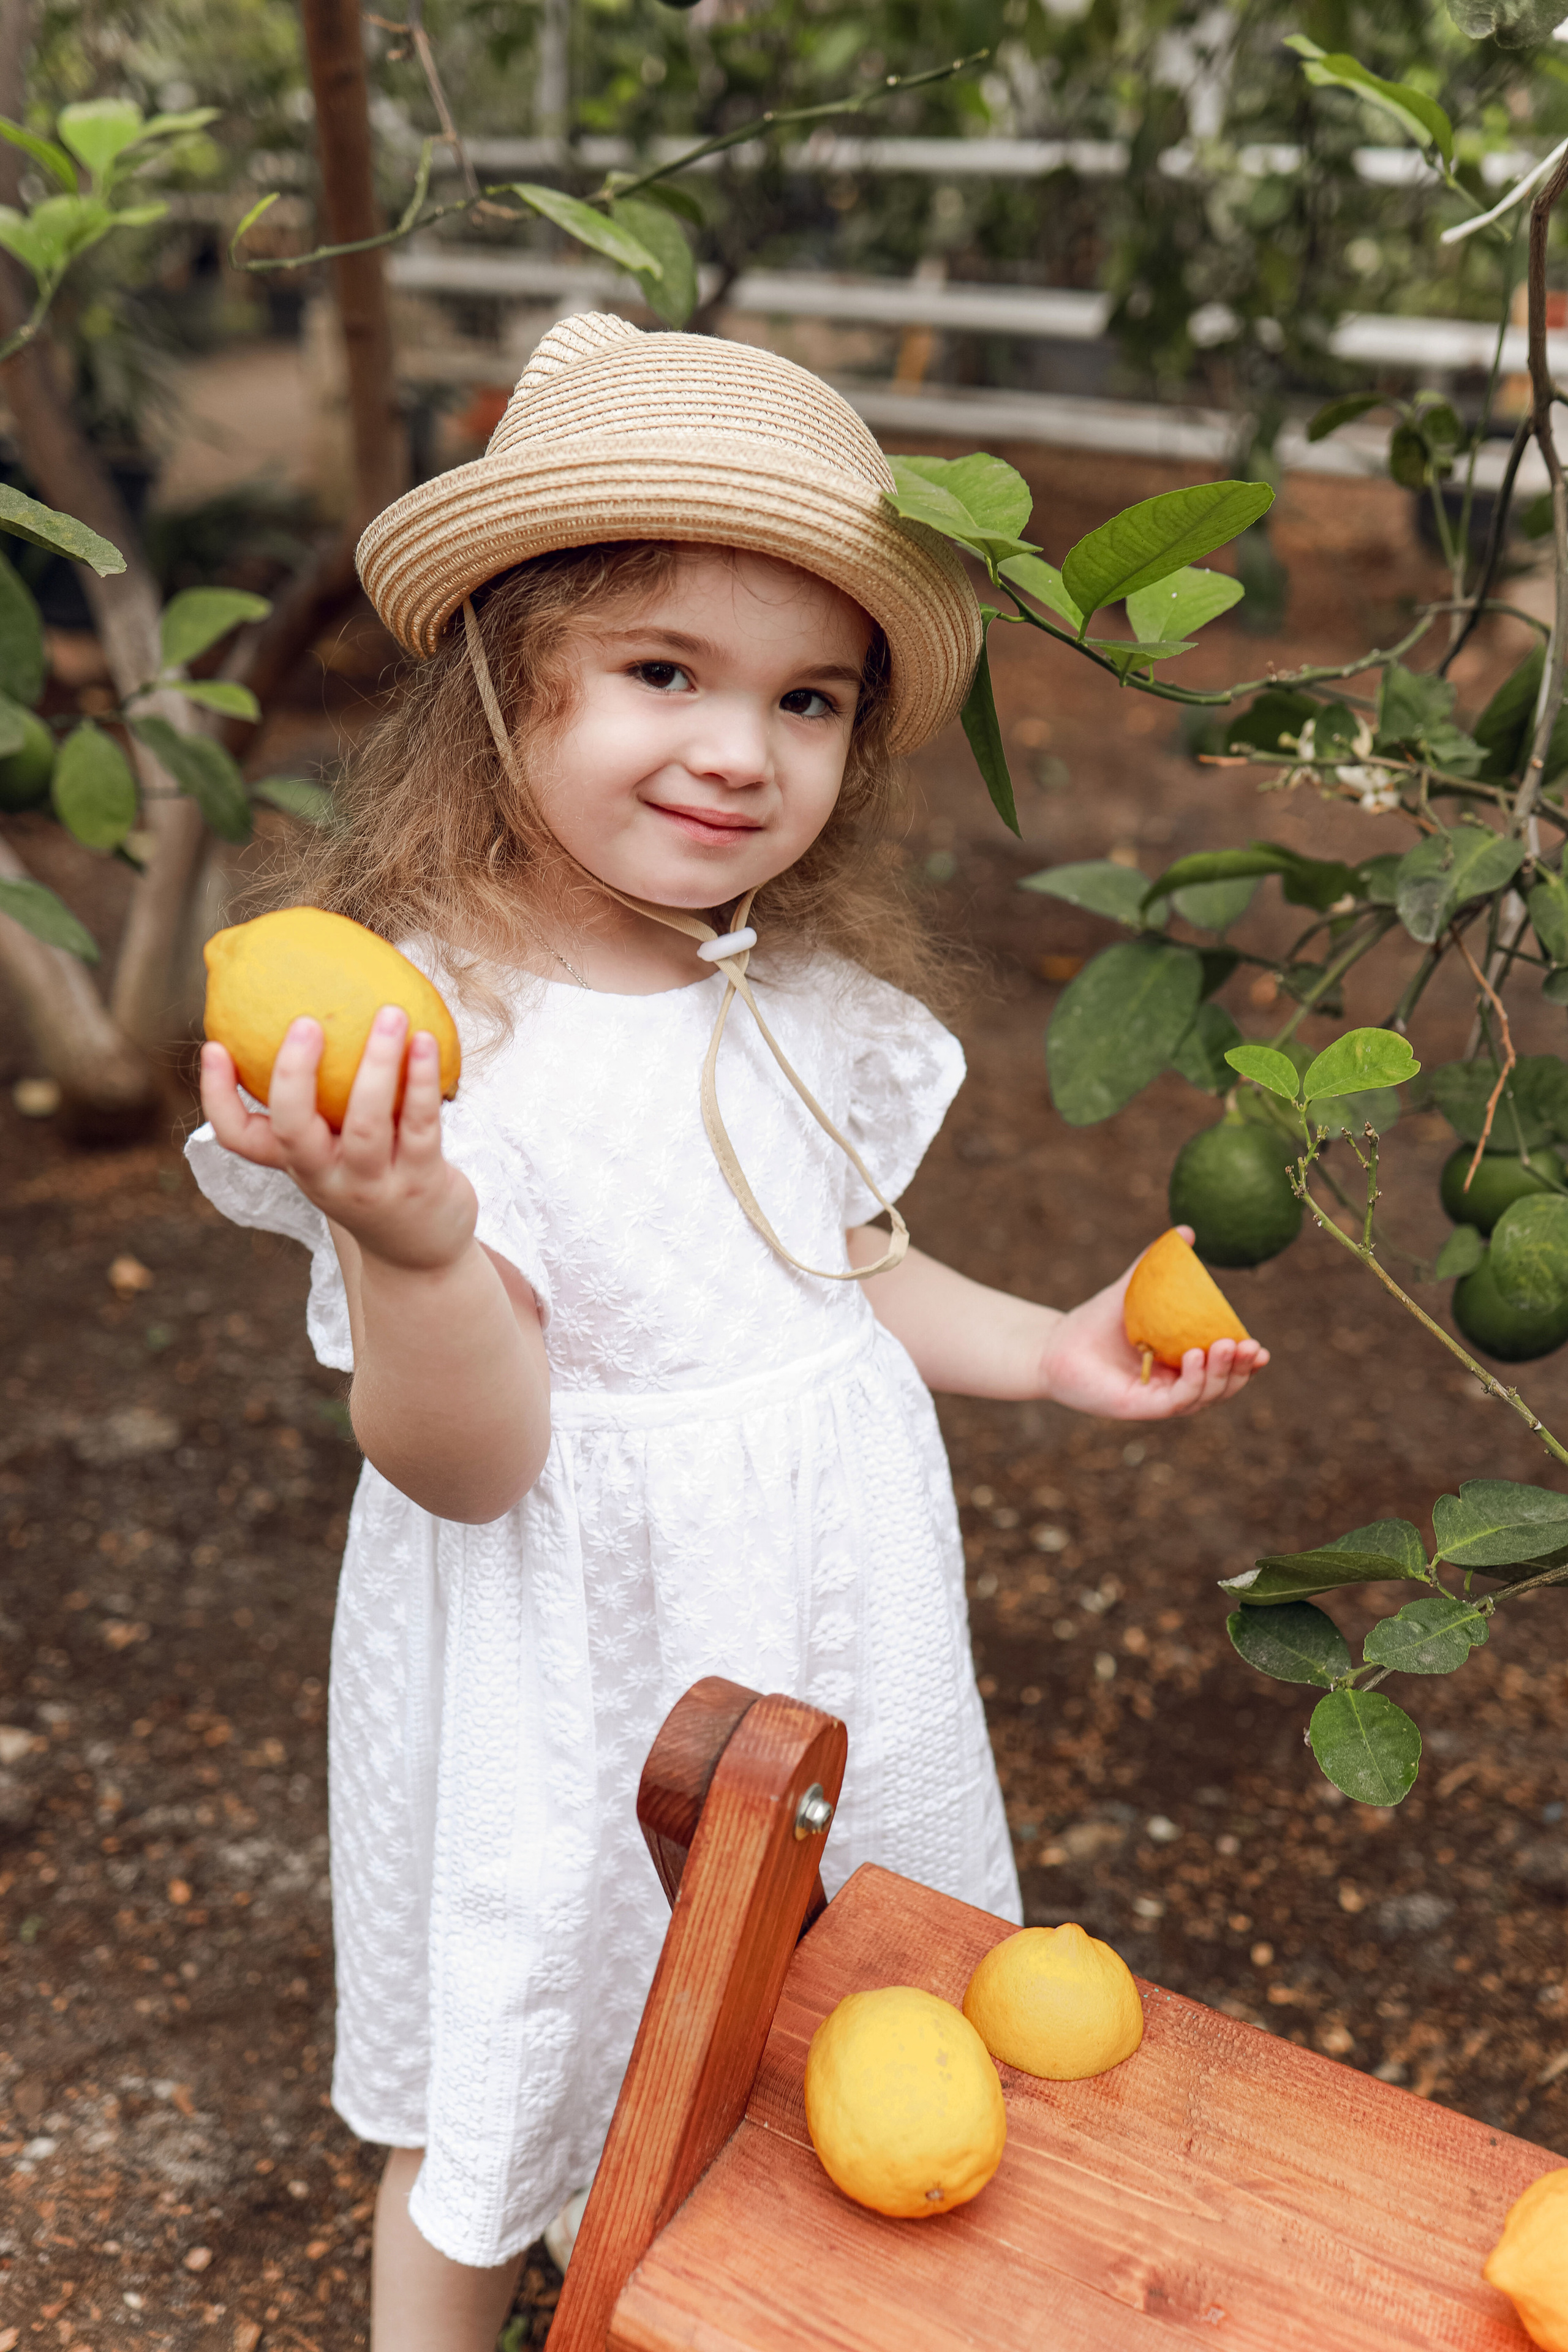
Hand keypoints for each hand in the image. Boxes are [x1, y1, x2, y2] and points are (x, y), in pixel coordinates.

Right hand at [199, 1008, 476, 1274]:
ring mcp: (373, 1185)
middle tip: (305, 1021)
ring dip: (378, 1066)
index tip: (213, 1045)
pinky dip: (422, 1081)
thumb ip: (322, 1096)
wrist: (417, 1254)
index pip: (238, 1138)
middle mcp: (326, 1177)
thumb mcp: (335, 1146)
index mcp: (295, 1163)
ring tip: (390, 1013)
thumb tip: (312, 1008)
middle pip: (294, 1131)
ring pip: (367, 1124)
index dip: (217, 1096)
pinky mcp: (420, 1183)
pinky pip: (421, 1125)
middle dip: (294, 1076)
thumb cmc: (370, 1177)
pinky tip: (426, 1039)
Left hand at [1036, 1228, 1268, 1420]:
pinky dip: (1192, 1382)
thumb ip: (1158, 1264)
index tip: (1260, 1346)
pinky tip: (1195, 1357)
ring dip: (1221, 1375)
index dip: (1246, 1363)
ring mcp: (1159, 1400)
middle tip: (1250, 1345)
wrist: (1055, 1344)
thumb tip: (1186, 1231)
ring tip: (1225, 1345)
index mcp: (1182, 1365)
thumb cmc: (1096, 1322)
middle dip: (1241, 1370)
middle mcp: (1175, 1386)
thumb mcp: (1133, 1290)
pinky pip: (1176, 1401)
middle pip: (1221, 1387)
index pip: (1224, 1369)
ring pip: (1204, 1396)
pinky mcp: (1141, 1408)